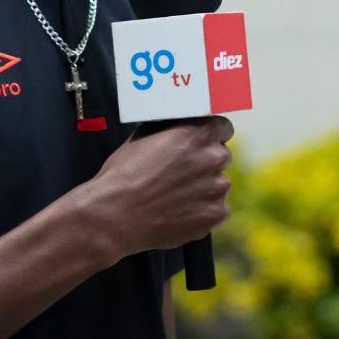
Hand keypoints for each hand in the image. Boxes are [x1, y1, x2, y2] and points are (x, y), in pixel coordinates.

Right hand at [90, 116, 234, 257]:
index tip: (200, 146)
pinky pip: (216, 210)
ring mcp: (217, 187)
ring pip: (217, 185)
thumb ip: (173, 127)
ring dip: (204, 188)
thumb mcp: (145, 134)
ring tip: (174, 197)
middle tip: (180, 175)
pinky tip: (179, 213)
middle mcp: (214, 157)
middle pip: (221, 157)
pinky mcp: (215, 214)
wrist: (115, 214)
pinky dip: (202, 212)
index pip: (222, 128)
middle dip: (205, 163)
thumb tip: (182, 124)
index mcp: (200, 132)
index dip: (209, 137)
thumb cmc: (125, 172)